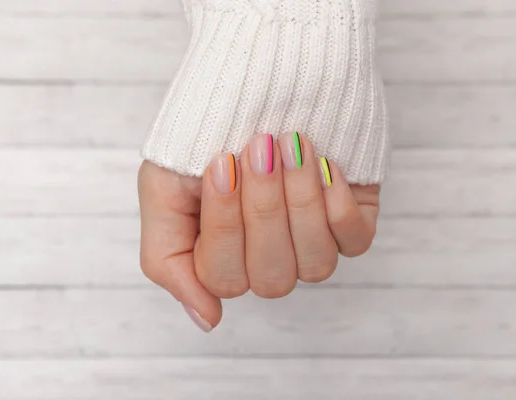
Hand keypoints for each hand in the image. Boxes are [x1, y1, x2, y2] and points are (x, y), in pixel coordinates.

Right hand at [138, 133, 379, 331]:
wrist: (260, 72)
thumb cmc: (206, 130)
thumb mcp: (161, 187)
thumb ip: (167, 259)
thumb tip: (207, 320)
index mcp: (221, 255)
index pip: (224, 278)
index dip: (226, 225)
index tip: (222, 163)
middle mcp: (269, 257)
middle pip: (272, 277)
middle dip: (265, 208)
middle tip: (259, 148)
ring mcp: (311, 240)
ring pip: (315, 265)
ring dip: (301, 202)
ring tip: (292, 144)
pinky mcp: (351, 218)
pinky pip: (354, 241)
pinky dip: (338, 203)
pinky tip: (325, 163)